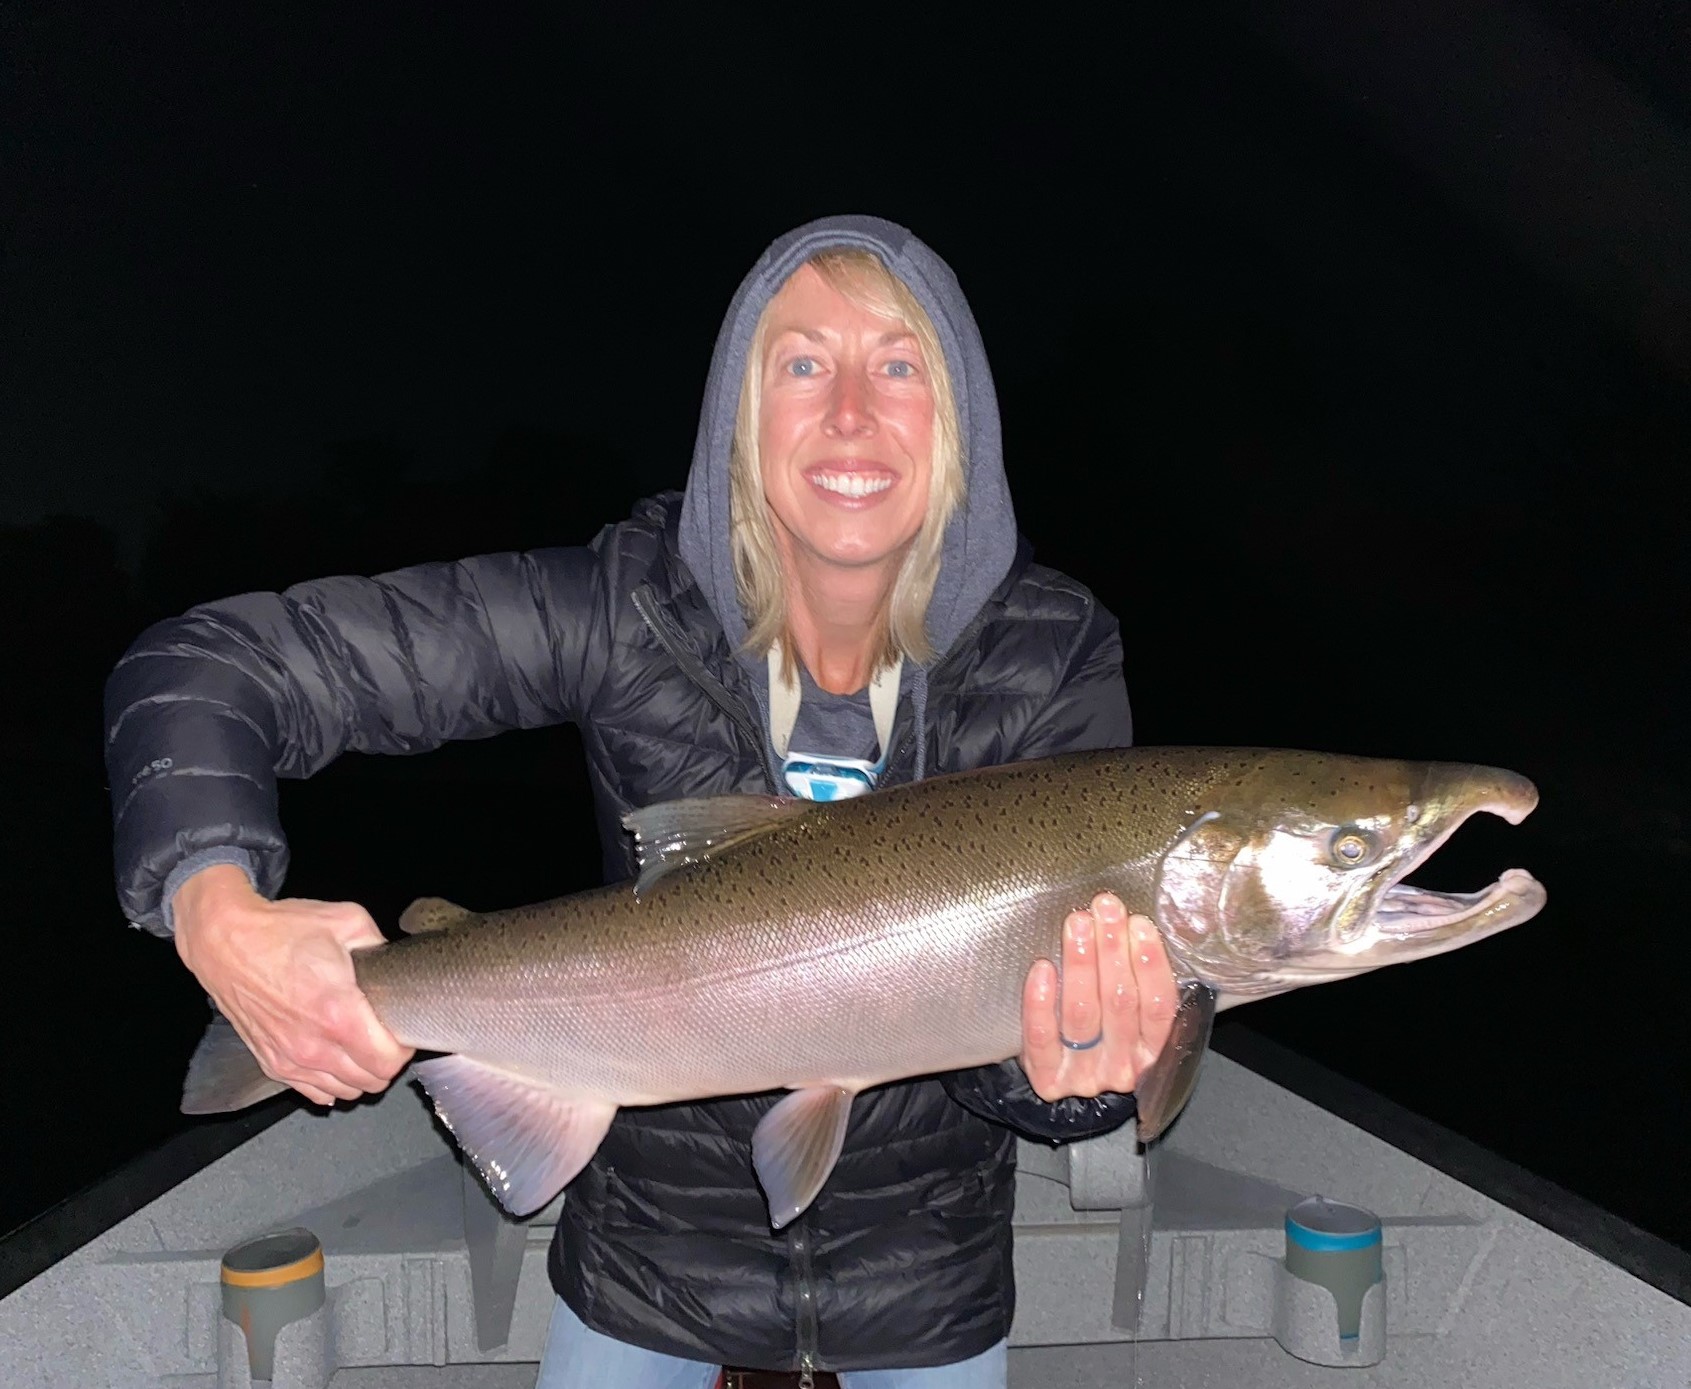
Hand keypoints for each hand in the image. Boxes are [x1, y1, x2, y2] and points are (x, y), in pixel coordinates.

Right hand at [172, 865, 413, 1106]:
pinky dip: (331, 1082)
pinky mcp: (271, 1062)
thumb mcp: (346, 921)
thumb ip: (381, 944)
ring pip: (344, 1092)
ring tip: (362, 1047)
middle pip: (370, 1082)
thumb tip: (394, 963)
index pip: (387, 1061)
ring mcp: (290, 1058)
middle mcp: (313, 1045)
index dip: (404, 1048)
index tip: (402, 1032)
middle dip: (386, 1062)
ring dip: (360, 1074)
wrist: (224, 941)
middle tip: (386, 1037)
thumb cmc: (280, 931)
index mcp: (337, 1012)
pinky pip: (314, 1092)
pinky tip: (336, 1060)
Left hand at [1019, 892, 1177, 1101]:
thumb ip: (1136, 984)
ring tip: (1077, 925)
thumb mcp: (1129, 1020)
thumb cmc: (1100, 1036)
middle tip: (1105, 909)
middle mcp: (1123, 1065)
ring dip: (1081, 964)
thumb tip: (1134, 926)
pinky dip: (1041, 1001)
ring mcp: (1085, 1074)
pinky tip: (1042, 968)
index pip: (1158, 1007)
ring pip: (1083, 1014)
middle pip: (1120, 1003)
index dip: (1151, 964)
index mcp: (1152, 1050)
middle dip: (1113, 950)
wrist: (1063, 1089)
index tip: (1139, 924)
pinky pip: (1042, 1037)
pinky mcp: (1048, 1079)